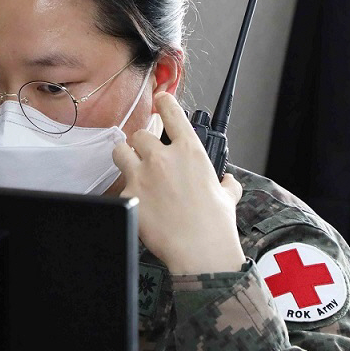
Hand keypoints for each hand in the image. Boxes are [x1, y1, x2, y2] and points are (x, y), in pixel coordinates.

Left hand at [111, 92, 244, 274]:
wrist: (200, 251)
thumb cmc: (215, 225)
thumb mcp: (228, 197)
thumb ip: (226, 184)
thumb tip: (227, 182)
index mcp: (190, 151)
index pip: (171, 112)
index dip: (163, 102)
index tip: (159, 99)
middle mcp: (164, 157)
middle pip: (140, 134)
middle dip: (142, 143)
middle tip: (146, 156)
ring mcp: (143, 174)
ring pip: (121, 150)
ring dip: (125, 156)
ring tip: (130, 166)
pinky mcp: (129, 194)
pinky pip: (120, 184)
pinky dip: (126, 190)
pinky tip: (136, 200)